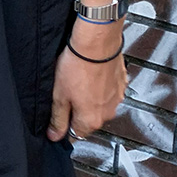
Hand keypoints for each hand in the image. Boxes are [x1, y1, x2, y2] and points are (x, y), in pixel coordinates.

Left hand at [46, 17, 126, 140]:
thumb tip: (54, 136)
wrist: (97, 41)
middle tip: (67, 93)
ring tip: (80, 81)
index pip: (75, 134)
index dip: (65, 125)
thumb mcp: (59, 96)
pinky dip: (100, 87)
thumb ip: (58, 119)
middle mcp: (107, 113)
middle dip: (78, 111)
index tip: (59, 114)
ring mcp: (117, 98)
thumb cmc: (77, 65)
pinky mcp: (121, 83)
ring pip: (99, 105)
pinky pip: (108, 91)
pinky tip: (91, 75)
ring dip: (90, 98)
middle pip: (88, 120)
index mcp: (91, 120)